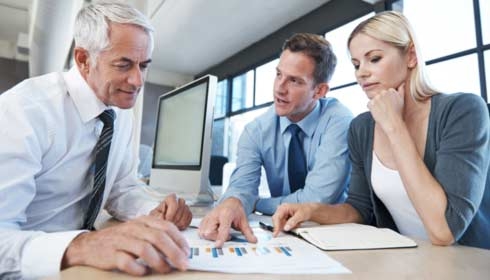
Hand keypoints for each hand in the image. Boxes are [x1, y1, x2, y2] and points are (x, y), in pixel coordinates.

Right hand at [62, 215, 188, 275]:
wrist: (89, 245)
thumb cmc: (119, 240)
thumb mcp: (139, 231)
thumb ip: (157, 236)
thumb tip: (180, 249)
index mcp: (143, 221)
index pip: (166, 227)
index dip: (179, 240)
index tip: (187, 252)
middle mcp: (133, 228)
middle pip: (159, 238)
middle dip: (174, 252)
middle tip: (183, 264)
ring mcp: (122, 241)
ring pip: (145, 249)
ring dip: (159, 262)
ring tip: (165, 270)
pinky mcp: (111, 254)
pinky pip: (128, 262)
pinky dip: (139, 269)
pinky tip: (144, 272)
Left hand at [149, 193, 191, 229]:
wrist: (162, 227)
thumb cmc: (157, 220)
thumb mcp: (153, 217)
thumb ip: (156, 216)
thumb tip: (161, 216)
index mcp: (168, 200)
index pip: (173, 199)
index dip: (171, 211)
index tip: (167, 219)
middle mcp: (177, 202)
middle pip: (181, 205)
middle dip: (175, 217)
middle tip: (170, 223)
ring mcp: (184, 208)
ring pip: (186, 212)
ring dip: (179, 222)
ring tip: (173, 225)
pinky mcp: (188, 214)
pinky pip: (190, 218)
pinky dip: (184, 224)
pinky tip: (178, 226)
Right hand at [198, 197, 256, 246]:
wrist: (230, 202)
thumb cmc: (235, 210)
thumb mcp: (244, 221)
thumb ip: (248, 232)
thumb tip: (253, 241)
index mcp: (226, 214)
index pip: (222, 228)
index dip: (220, 237)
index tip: (218, 245)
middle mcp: (215, 215)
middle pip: (209, 232)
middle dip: (216, 238)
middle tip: (226, 234)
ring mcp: (208, 217)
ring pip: (203, 233)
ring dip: (211, 236)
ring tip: (220, 232)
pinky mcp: (204, 220)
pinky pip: (200, 231)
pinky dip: (207, 234)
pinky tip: (214, 231)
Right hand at [272, 203, 316, 236]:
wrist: (309, 210)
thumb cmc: (305, 210)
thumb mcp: (300, 216)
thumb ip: (292, 222)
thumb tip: (286, 227)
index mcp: (284, 207)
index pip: (276, 217)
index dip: (276, 226)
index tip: (276, 233)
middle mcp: (281, 210)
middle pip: (277, 221)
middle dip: (284, 226)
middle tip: (293, 227)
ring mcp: (282, 214)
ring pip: (280, 224)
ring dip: (288, 226)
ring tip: (297, 223)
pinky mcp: (284, 218)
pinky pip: (283, 225)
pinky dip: (289, 226)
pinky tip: (295, 223)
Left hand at [367, 83, 404, 132]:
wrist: (392, 123)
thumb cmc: (398, 113)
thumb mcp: (402, 100)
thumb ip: (401, 90)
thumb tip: (402, 83)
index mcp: (391, 90)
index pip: (385, 93)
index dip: (386, 100)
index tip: (389, 106)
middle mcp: (383, 92)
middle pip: (378, 96)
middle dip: (380, 102)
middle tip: (385, 109)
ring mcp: (377, 97)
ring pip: (374, 100)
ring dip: (376, 105)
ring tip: (382, 111)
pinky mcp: (371, 103)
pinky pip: (369, 104)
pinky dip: (371, 109)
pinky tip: (378, 112)